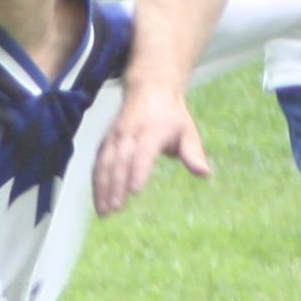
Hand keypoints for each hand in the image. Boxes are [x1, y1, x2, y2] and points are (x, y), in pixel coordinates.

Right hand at [90, 85, 208, 214]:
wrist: (149, 89)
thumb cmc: (171, 116)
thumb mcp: (187, 130)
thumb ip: (193, 153)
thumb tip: (204, 173)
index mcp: (151, 131)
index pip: (143, 153)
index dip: (138, 171)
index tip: (135, 191)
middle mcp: (129, 133)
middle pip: (120, 161)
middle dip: (115, 185)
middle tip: (115, 208)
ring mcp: (114, 137)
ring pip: (104, 163)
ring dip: (101, 187)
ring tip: (103, 212)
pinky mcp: (106, 141)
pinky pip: (98, 162)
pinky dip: (96, 181)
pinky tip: (98, 200)